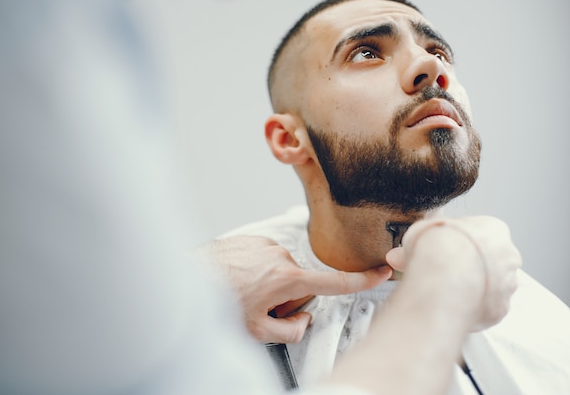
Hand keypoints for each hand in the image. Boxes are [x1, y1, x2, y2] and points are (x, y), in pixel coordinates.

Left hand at [197, 235, 391, 343]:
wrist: (187, 277)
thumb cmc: (217, 303)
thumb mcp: (258, 331)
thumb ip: (291, 331)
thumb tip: (302, 321)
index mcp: (288, 278)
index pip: (335, 281)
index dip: (363, 279)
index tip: (382, 271)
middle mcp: (280, 256)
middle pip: (299, 283)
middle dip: (285, 298)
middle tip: (260, 308)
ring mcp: (265, 245)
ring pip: (280, 271)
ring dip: (268, 285)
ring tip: (243, 293)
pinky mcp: (252, 239)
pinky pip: (264, 259)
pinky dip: (256, 272)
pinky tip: (237, 281)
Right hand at [386, 216, 521, 331]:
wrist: (444, 278)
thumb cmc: (436, 249)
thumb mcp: (419, 232)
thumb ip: (417, 243)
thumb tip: (401, 255)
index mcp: (493, 229)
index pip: (480, 235)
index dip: (457, 244)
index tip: (441, 252)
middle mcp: (508, 256)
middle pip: (489, 262)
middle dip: (467, 268)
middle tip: (440, 274)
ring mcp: (507, 285)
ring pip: (490, 287)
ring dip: (471, 289)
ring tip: (444, 293)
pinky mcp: (499, 310)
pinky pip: (485, 309)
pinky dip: (470, 309)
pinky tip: (451, 306)